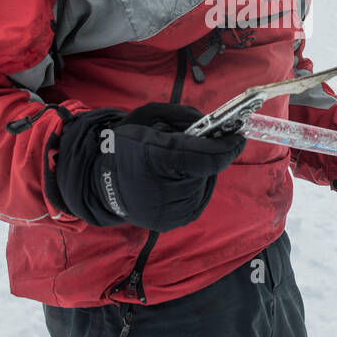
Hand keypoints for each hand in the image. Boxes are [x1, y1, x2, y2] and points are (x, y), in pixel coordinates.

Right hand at [55, 103, 245, 231]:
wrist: (99, 184)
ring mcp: (174, 211)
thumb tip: (211, 124)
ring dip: (197, 171)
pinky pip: (198, 197)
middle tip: (186, 147)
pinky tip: (172, 180)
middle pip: (207, 168)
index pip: (209, 156)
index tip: (238, 136)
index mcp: (160, 159)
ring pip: (204, 182)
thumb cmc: (123, 147)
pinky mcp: (176, 221)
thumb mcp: (147, 118)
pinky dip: (192, 185)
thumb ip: (181, 115)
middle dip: (204, 154)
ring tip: (171, 166)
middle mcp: (170, 190)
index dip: (227, 146)